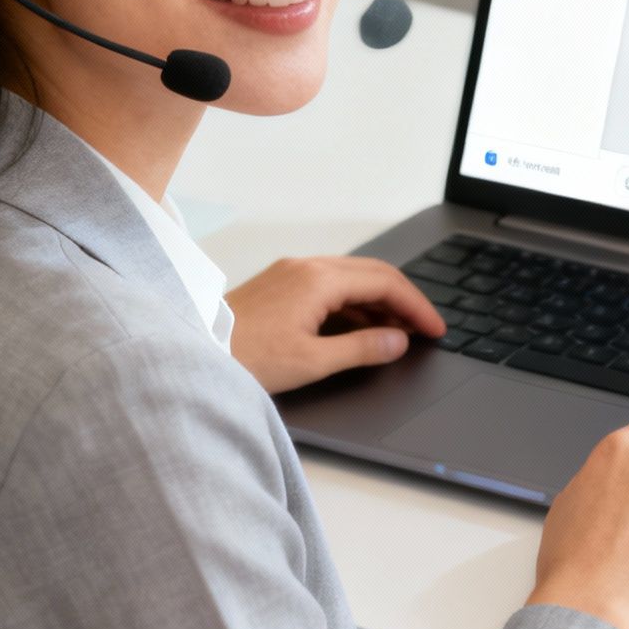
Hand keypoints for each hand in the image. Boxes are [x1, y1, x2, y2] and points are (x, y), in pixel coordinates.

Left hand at [226, 256, 445, 393]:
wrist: (194, 351)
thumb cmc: (244, 358)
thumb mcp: (312, 361)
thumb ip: (361, 349)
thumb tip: (398, 341)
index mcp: (318, 280)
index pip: (385, 282)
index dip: (416, 306)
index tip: (435, 329)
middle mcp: (307, 267)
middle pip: (372, 273)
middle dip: (403, 300)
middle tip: (424, 328)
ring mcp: (291, 272)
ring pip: (351, 278)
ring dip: (379, 301)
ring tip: (397, 333)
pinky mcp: (280, 284)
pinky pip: (330, 285)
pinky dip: (354, 303)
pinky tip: (360, 328)